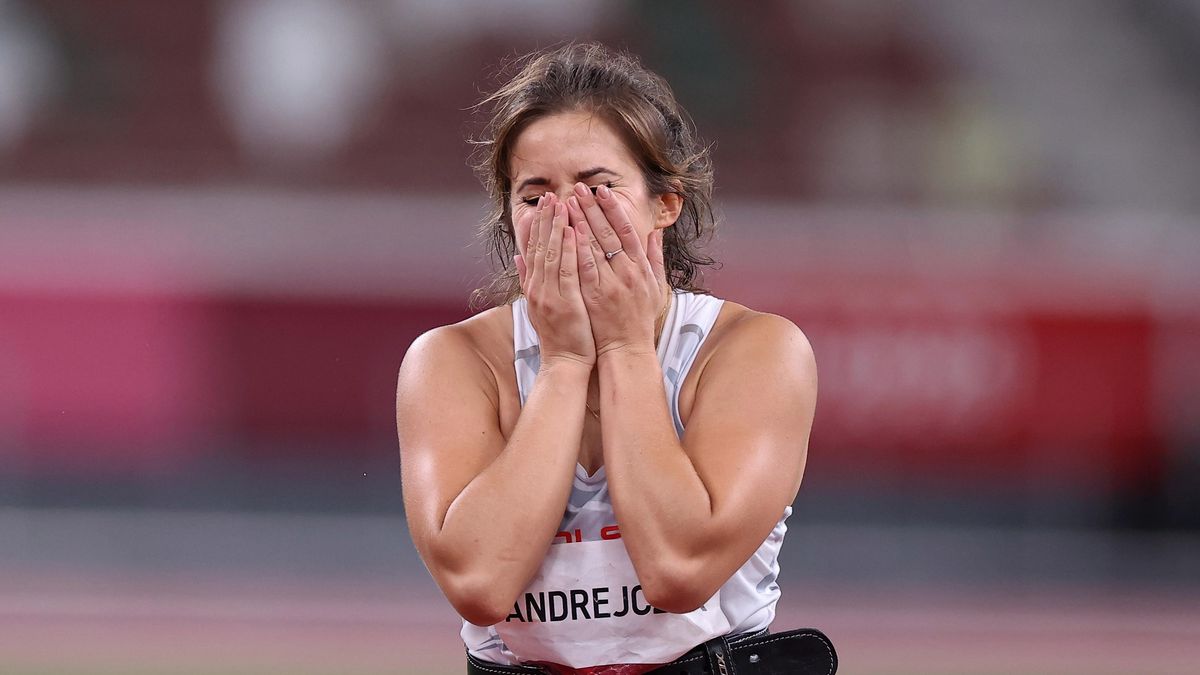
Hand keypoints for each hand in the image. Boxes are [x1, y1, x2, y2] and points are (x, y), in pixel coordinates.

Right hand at [516, 193, 595, 368]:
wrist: (564, 364)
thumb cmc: (560, 336)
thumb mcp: (539, 305)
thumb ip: (529, 279)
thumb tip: (518, 256)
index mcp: (533, 287)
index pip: (533, 250)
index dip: (537, 225)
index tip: (542, 205)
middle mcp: (538, 289)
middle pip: (540, 247)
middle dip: (545, 219)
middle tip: (550, 196)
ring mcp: (549, 295)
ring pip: (552, 254)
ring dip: (556, 227)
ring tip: (561, 204)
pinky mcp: (564, 303)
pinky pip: (567, 271)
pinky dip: (569, 250)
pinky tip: (572, 231)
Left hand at [567, 182, 666, 357]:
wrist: (627, 348)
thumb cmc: (639, 318)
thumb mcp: (655, 285)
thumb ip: (654, 257)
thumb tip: (656, 232)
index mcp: (641, 266)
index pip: (627, 229)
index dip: (614, 208)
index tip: (603, 190)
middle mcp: (627, 271)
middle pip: (608, 232)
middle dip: (592, 208)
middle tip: (578, 188)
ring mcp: (611, 283)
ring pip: (594, 246)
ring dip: (580, 221)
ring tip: (567, 202)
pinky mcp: (594, 295)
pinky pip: (584, 267)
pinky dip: (576, 248)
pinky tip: (567, 232)